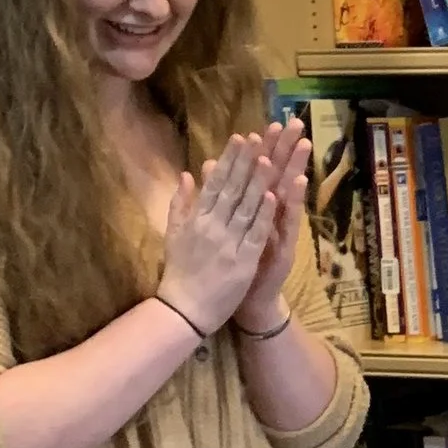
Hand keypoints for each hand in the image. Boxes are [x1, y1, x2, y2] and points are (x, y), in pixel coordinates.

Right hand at [157, 135, 273, 334]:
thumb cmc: (180, 271)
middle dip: (246, 162)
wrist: (184, 310)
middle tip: (260, 137)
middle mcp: (212, 226)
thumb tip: (187, 173)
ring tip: (270, 158)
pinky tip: (274, 197)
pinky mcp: (242, 262)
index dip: (230, 159)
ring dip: (258, 182)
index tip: (241, 137)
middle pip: (232, 189)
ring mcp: (228, 243)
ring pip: (246, 207)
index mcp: (197, 219)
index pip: (215, 183)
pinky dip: (264, 215)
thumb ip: (180, 203)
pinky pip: (255, 234)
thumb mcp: (173, 234)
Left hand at [232, 118, 309, 333]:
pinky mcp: (285, 247)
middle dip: (286, 149)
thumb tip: (206, 164)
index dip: (264, 147)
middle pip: (278, 175)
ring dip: (295, 169)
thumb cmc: (236, 264)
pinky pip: (289, 223)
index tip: (269, 123)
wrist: (248, 301)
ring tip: (301, 146)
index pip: (259, 170)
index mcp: (254, 208)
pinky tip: (297, 184)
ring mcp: (281, 231)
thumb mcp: (225, 226)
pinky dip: (292, 204)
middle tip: (295, 124)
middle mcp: (271, 216)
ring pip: (289, 195)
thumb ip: (218, 194)